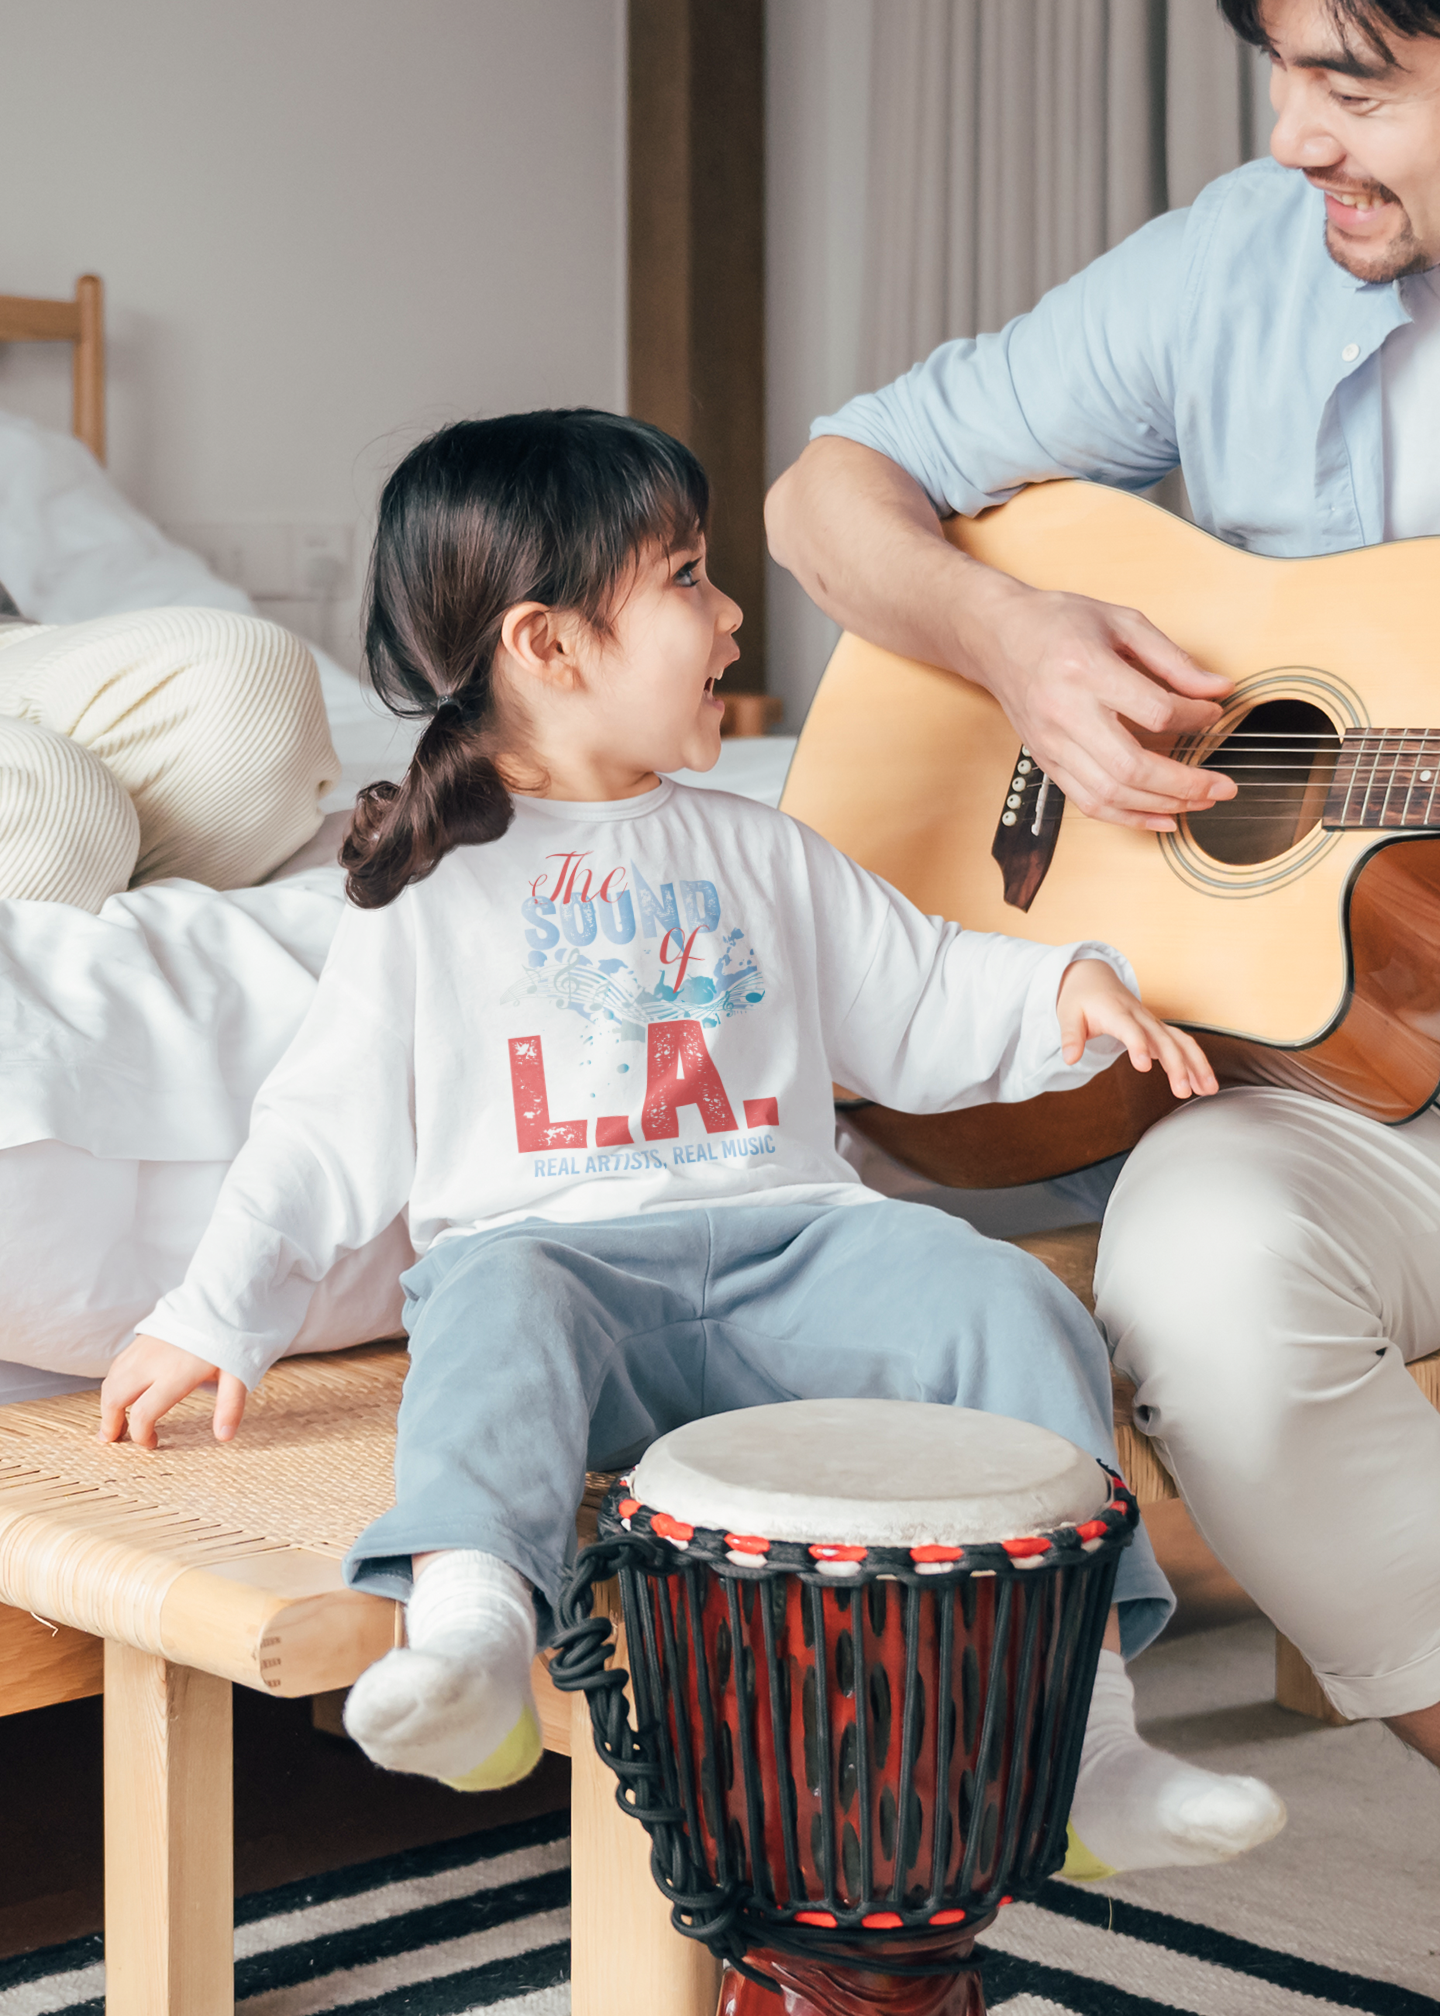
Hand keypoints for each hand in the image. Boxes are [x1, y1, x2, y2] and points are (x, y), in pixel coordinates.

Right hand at [98, 1334, 247, 1449]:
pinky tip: (121, 1396)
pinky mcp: (140, 1340)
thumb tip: (224, 1437)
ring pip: (110, 1382)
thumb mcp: (238, 1373)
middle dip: (110, 1423)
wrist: (217, 1300)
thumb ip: (230, 1406)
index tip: (152, 1443)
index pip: (143, 1413)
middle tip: (114, 1440)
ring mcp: (142, 1350)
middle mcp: (151, 1362)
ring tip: (114, 1423)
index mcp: (175, 1374)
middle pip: (114, 1398)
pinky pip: (116, 1367)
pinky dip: (112, 1386)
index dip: (141, 1435)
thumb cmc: (228, 1339)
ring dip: (107, 1405)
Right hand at [982, 581, 1237, 831]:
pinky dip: (1129, 818)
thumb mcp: (1123, 622)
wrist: (997, 637)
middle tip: (1223, 786)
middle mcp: (1065, 713)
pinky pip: (1089, 803)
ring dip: (1162, 806)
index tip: (1213, 713)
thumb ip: (1173, 659)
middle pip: (1133, 767)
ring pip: (1110, 794)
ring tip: (1199, 803)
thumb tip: (1218, 689)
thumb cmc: (1059, 623)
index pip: (1155, 709)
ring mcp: (1052, 743)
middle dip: (1186, 784)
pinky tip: (1161, 818)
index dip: (1195, 717)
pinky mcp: (1046, 761)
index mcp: (1086, 669)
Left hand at [1056, 958, 1216, 1100]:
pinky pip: (1183, 1044)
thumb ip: (1070, 1037)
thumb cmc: (1081, 999)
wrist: (1094, 978)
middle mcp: (1140, 1017)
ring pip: (1181, 1041)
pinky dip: (1196, 1062)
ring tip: (1209, 1090)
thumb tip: (1069, 1058)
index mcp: (1116, 1012)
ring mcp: (1152, 1022)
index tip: (1144, 1067)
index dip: (1139, 1046)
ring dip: (1197, 1064)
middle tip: (1182, 1091)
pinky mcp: (1159, 1029)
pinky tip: (1204, 1083)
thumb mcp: (1067, 1015)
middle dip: (1176, 1065)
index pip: (1131, 1030)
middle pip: (1163, 1039)